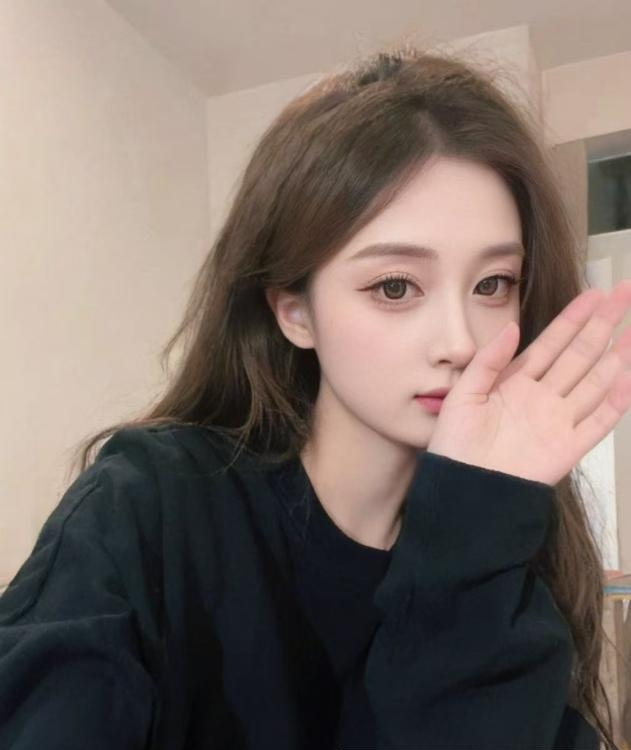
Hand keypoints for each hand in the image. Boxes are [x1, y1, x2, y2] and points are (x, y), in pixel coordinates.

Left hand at [426, 280, 630, 485]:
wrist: (462, 486)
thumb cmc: (455, 443)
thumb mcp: (463, 394)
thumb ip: (487, 361)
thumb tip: (512, 328)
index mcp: (516, 381)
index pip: (552, 343)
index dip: (573, 318)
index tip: (595, 293)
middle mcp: (542, 397)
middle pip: (579, 354)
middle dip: (603, 324)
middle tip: (625, 294)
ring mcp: (558, 421)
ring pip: (595, 382)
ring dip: (616, 357)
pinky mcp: (568, 448)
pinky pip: (598, 422)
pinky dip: (616, 402)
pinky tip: (628, 377)